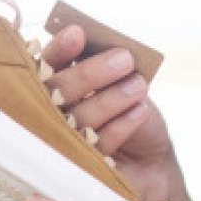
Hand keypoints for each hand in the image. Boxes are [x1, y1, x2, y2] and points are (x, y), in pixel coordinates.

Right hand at [42, 25, 200, 200]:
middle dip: (91, 73)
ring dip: (111, 98)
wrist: (152, 162)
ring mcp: (64, 141)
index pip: (48, 64)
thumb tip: (96, 40)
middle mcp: (51, 112)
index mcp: (55, 85)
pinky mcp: (83, 166)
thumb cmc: (131, 114)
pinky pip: (97, 144)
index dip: (60, 49)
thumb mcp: (121, 82)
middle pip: (58, 90)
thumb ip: (104, 63)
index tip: (78, 33)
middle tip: (124, 60)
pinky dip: (120, 125)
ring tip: (138, 86)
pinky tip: (139, 110)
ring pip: (79, 117)